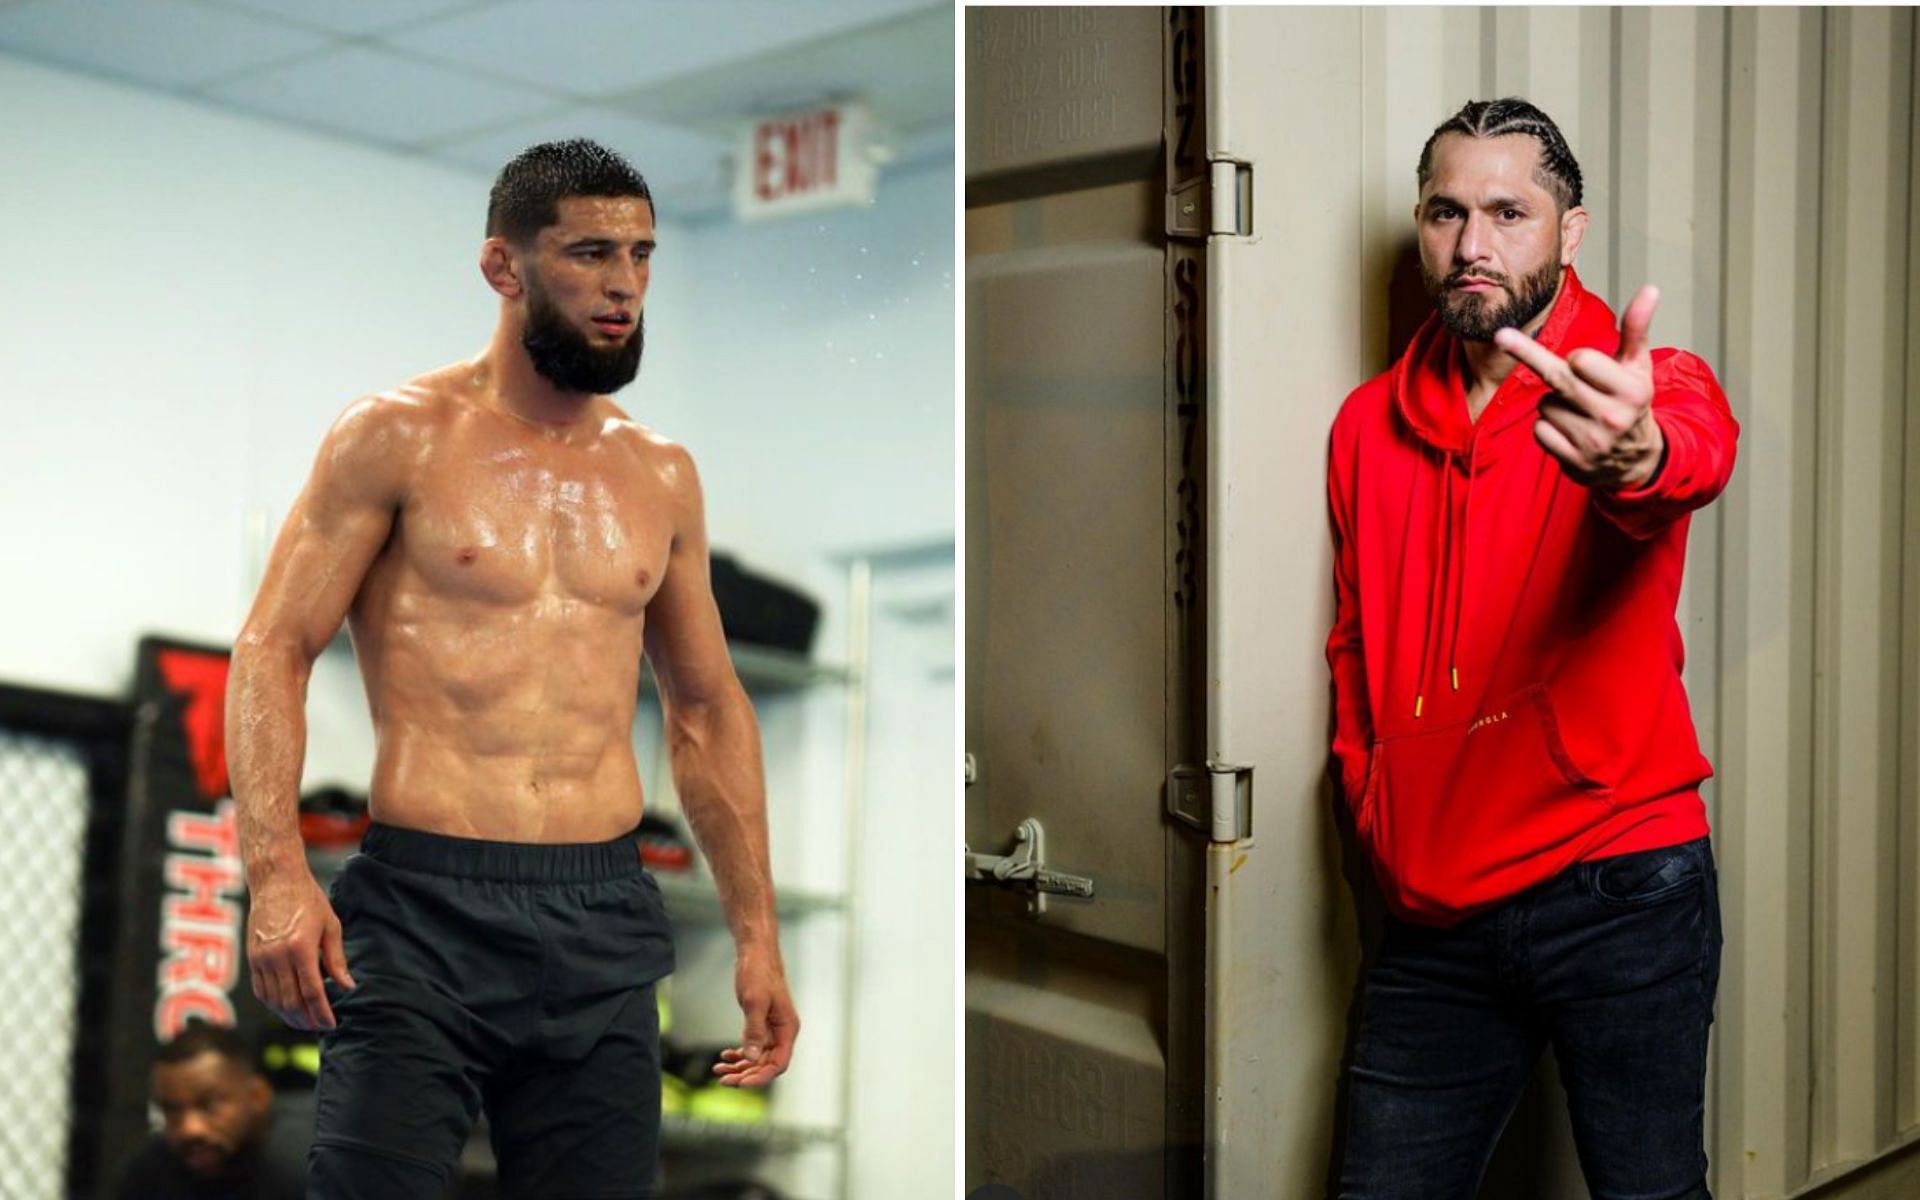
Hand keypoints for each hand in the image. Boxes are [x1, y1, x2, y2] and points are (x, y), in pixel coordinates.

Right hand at [246, 870, 354, 1030]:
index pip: (312, 992)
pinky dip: (272, 1004)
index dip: (322, 1013)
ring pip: (273, 1000)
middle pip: (290, 1001)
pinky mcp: (252, 957)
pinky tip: (285, 1008)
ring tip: (304, 1022)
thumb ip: (337, 959)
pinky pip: (260, 990)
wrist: (275, 881)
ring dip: (288, 1016)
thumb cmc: (308, 900)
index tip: (331, 1024)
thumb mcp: (330, 926)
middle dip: (306, 1020)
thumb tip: (347, 986)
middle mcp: (277, 956)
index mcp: (300, 948)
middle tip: (319, 1027)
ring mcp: (261, 958)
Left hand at [713, 950, 797, 1087]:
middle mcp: (782, 1032)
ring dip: (740, 1067)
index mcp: (787, 1028)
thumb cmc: (759, 973)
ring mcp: (772, 1029)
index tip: (740, 1083)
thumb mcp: (754, 1002)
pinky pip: (753, 1047)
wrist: (756, 953)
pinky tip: (725, 1055)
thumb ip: (754, 1031)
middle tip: (723, 1080)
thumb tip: (750, 1058)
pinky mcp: (762, 1023)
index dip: (760, 1077)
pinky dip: (739, 1054)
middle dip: (746, 1075)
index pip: (778, 1064)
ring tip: (719, 1071)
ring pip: (758, 1058)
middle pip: (767, 1064)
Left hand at [1495, 283, 1665, 488]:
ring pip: (1545, 405)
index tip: (1581, 361)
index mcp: (1632, 390)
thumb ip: (1637, 328)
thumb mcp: (1638, 365)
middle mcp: (1613, 417)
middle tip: (1500, 336)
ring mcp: (1593, 442)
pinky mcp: (1574, 462)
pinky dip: (1547, 428)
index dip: (1578, 358)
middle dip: (1526, 352)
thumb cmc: (1631, 401)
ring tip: (1578, 410)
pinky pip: (1539, 431)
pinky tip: (1568, 430)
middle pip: (1557, 378)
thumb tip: (1649, 289)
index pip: (1582, 361)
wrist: (1636, 458)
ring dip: (1554, 403)